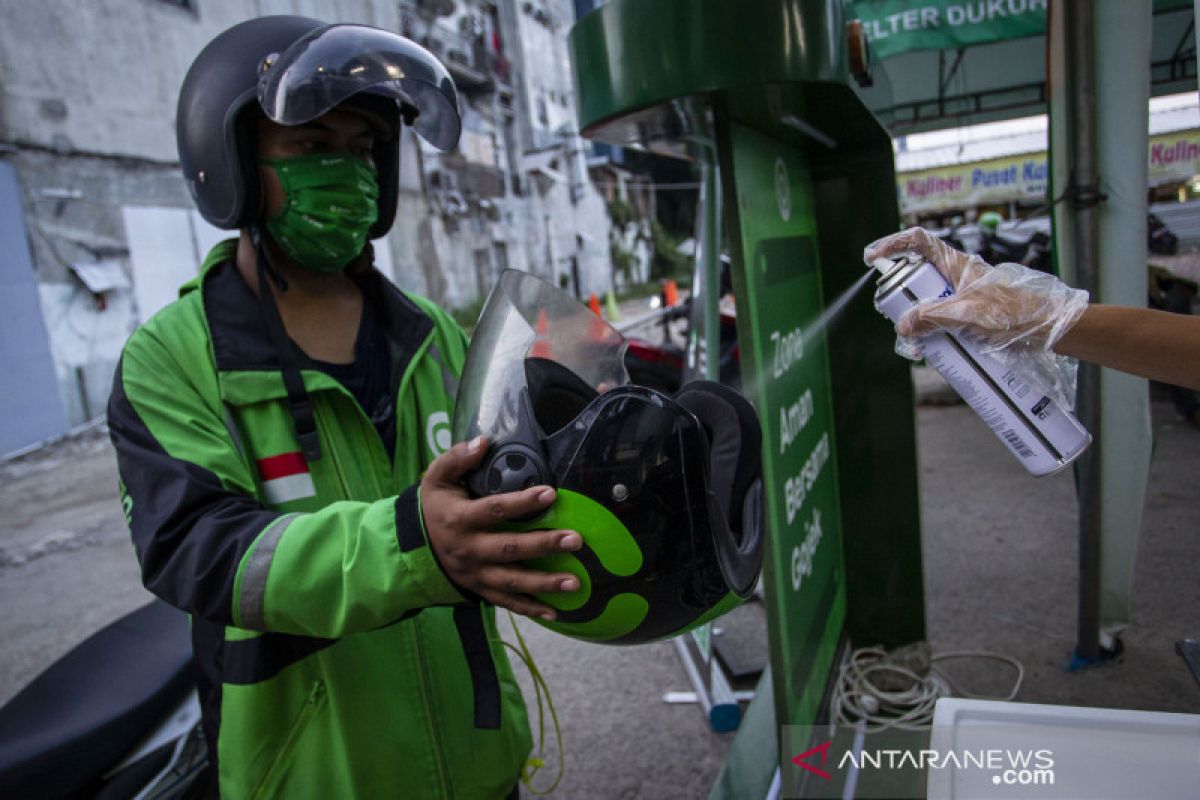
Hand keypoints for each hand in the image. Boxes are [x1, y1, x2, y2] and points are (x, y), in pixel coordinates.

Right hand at [420, 436, 581, 619]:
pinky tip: (556, 611)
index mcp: (460, 519)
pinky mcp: (479, 589)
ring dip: (544, 583)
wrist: (411, 547)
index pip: (495, 510)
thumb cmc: (434, 506)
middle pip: (509, 549)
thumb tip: (483, 442)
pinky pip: (506, 602)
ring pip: (512, 581)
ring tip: (575, 582)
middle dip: (544, 545)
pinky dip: (530, 608)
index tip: (550, 494)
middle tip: (575, 540)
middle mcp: (469, 549)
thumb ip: (457, 458)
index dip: (522, 503)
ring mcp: (475, 573)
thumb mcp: (436, 478)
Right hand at [864, 227, 1087, 352]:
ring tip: (920, 348)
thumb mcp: (969, 314)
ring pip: (927, 308)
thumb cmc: (1017, 312)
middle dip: (902, 302)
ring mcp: (962, 299)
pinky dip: (934, 339)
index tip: (872, 259)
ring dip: (918, 327)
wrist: (1052, 330)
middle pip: (917, 281)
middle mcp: (956, 278)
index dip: (893, 245)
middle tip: (897, 319)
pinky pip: (941, 326)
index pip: (918, 242)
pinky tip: (935, 355)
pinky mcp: (969, 319)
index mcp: (956, 264)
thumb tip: (902, 325)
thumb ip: (933, 317)